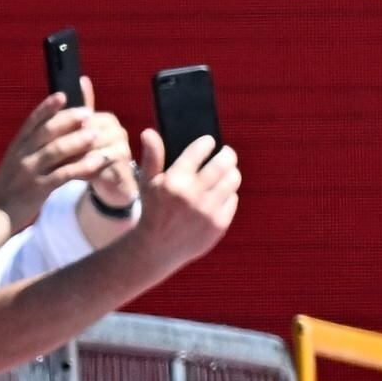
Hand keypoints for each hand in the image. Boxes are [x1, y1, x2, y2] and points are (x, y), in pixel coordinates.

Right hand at [0, 80, 134, 219]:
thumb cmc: (8, 190)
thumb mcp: (15, 165)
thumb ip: (29, 151)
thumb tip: (47, 137)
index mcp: (16, 147)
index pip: (32, 122)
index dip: (47, 108)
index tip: (62, 96)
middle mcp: (21, 155)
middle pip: (46, 132)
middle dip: (68, 119)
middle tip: (88, 112)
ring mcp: (28, 172)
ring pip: (55, 151)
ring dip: (78, 141)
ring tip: (96, 134)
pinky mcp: (38, 189)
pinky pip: (63, 175)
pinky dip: (81, 167)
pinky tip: (96, 162)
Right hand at [128, 126, 240, 273]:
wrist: (159, 248)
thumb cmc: (154, 209)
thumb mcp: (148, 183)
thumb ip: (152, 157)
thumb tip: (149, 132)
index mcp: (175, 181)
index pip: (198, 151)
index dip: (207, 143)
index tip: (209, 141)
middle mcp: (193, 195)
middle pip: (222, 164)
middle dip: (227, 154)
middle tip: (227, 152)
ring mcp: (208, 211)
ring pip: (232, 181)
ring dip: (232, 172)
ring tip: (228, 170)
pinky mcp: (219, 225)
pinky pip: (233, 200)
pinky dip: (230, 194)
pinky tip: (223, 192)